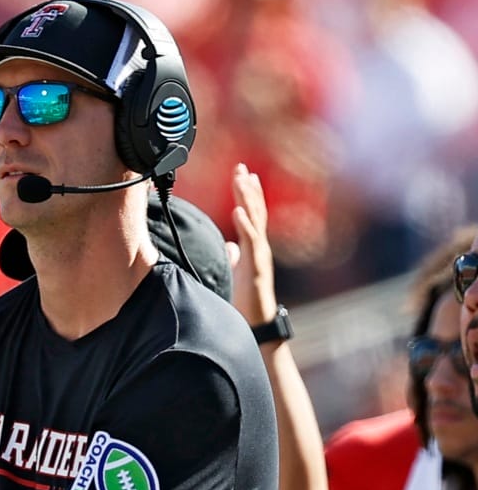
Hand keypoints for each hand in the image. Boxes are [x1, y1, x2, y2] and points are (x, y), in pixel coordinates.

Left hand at [227, 163, 277, 325]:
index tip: (242, 174)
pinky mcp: (255, 266)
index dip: (248, 194)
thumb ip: (236, 257)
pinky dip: (244, 223)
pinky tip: (237, 209)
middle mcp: (260, 247)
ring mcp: (259, 255)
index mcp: (254, 247)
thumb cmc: (246, 299)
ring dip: (247, 198)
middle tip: (241, 166)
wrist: (255, 322)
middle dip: (248, 188)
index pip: (252, 214)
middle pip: (255, 211)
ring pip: (255, 221)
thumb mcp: (237, 272)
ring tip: (241, 179)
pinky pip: (251, 241)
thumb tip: (229, 246)